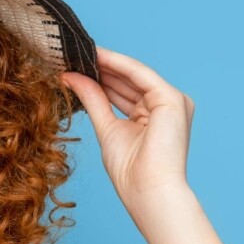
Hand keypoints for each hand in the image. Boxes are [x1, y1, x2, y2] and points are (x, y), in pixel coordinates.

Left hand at [60, 47, 193, 207]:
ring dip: (106, 62)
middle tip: (72, 54)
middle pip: (129, 81)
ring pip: (134, 74)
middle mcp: (166, 107)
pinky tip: (97, 56)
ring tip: (79, 52)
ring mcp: (172, 102)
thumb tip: (70, 77)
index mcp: (154, 116)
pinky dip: (118, 65)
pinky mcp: (172, 99)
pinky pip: (140, 75)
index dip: (101, 77)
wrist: (148, 192)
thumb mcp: (106, 128)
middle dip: (101, 68)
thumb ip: (93, 100)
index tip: (75, 65)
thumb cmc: (131, 172)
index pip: (124, 91)